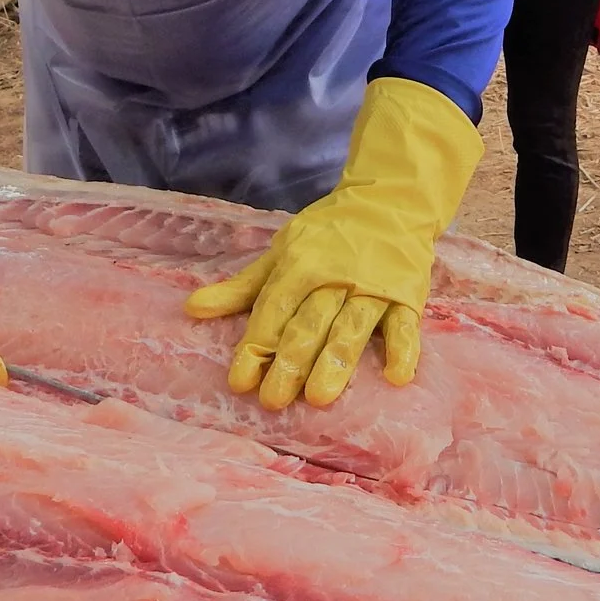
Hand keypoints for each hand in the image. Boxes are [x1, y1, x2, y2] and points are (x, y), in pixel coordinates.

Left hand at [185, 77, 480, 408]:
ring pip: (351, 328)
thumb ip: (242, 287)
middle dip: (289, 362)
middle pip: (308, 324)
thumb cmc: (329, 234)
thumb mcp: (281, 252)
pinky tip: (395, 377)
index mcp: (298, 265)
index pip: (272, 311)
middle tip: (274, 400)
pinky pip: (405, 325)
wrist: (389, 199)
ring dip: (335, 362)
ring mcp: (372, 287)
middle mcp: (333, 278)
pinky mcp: (407, 294)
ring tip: (320, 398)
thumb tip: (193, 309)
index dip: (255, 347)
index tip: (239, 383)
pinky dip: (403, 349)